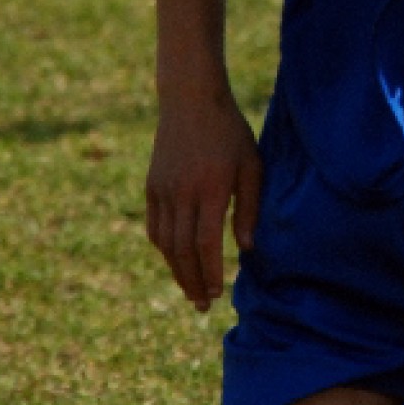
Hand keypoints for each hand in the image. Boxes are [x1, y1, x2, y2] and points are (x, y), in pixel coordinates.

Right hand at [145, 91, 261, 311]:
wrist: (191, 99)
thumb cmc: (229, 131)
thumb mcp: (251, 163)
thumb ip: (249, 206)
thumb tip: (247, 248)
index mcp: (210, 187)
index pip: (206, 242)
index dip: (211, 272)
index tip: (217, 294)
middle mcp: (182, 192)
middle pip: (182, 250)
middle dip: (192, 282)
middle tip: (203, 305)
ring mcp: (162, 190)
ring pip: (165, 243)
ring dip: (177, 271)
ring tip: (191, 290)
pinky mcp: (151, 186)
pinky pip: (155, 227)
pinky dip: (164, 249)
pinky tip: (176, 259)